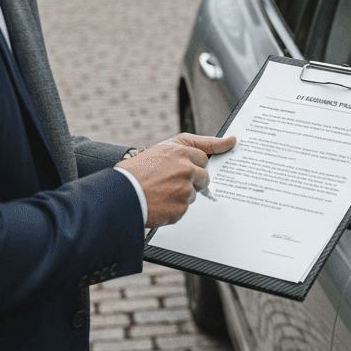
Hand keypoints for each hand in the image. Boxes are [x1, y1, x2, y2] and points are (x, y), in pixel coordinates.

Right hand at [117, 133, 236, 227]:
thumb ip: (195, 145)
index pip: (203, 157)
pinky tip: (156, 205)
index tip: (185, 169)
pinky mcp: (180, 209)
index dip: (191, 165)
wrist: (117, 194)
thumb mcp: (161, 150)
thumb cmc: (136, 172)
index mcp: (180, 152)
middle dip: (191, 182)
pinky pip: (182, 211)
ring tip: (157, 194)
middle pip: (203, 178)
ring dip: (179, 197)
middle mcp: (186, 169)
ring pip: (192, 196)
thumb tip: (233, 139)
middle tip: (167, 183)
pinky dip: (171, 211)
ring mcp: (184, 190)